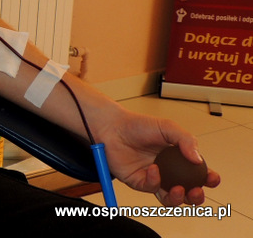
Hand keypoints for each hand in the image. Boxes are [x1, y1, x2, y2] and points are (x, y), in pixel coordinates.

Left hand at [96, 109, 219, 205]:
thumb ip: (185, 140)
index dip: (209, 179)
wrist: (112, 126)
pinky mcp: (138, 182)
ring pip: (171, 198)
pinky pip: (151, 188)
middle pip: (188, 192)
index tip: (212, 177)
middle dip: (196, 197)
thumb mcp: (167, 127)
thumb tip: (199, 160)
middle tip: (196, 190)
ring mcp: (154, 178)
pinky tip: (153, 169)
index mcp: (179, 158)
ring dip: (178, 198)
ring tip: (179, 189)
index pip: (199, 173)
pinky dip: (154, 181)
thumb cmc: (138, 125)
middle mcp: (168, 171)